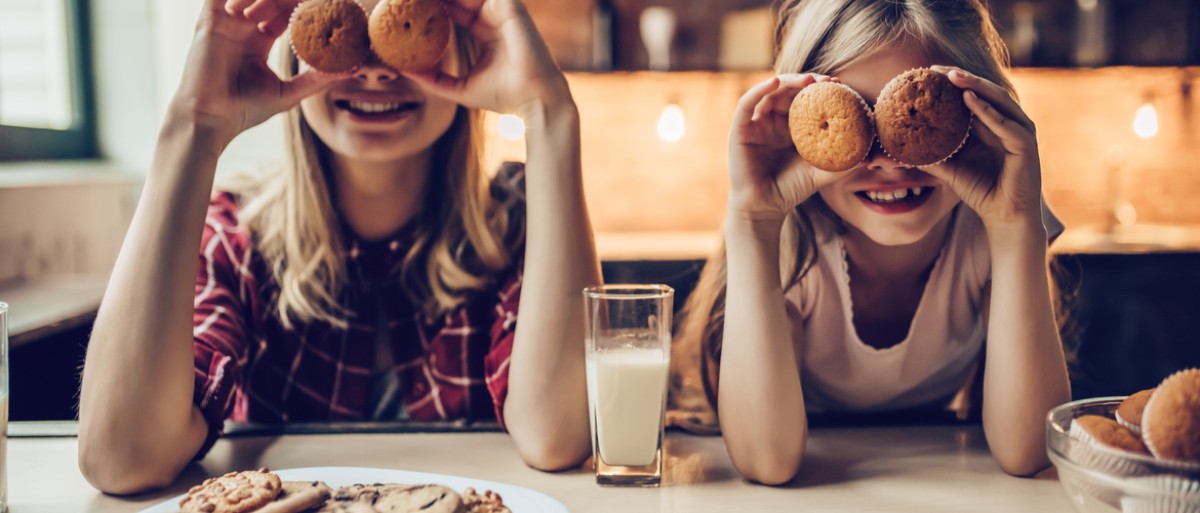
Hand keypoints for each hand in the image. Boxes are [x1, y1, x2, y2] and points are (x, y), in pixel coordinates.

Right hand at [173, 0, 344, 144]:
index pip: (286, 10)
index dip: (305, 6)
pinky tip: (263, 4)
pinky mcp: (211, 19)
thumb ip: (317, 78)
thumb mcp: (289, 93)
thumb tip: (352, 69)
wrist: (211, 118)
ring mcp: (227, 21)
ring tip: (288, 7)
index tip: (330, 7)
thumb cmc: (245, 110)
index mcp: (259, 39)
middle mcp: (244, 26)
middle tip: (314, 3)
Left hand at [401, 0, 572, 115]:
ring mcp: (500, 8)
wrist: (533, 99)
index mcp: (484, 29)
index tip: (403, 9)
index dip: (428, 7)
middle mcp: (492, 15)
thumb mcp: (459, 88)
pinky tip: (428, 0)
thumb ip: (434, 78)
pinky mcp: (507, 5)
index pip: (451, 9)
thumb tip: (405, 71)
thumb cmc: (503, 97)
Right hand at [727, 74, 850, 221]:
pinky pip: (747, 103)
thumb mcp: (821, 171)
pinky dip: (760, 89)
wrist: (765, 207)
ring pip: (769, 91)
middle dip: (807, 81)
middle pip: (788, 90)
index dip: (820, 89)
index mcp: (789, 126)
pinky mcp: (739, 129)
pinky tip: (776, 81)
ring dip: (788, 81)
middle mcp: (771, 120)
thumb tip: (870, 155)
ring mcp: (754, 123)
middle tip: (828, 80)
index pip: (804, 99)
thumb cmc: (791, 189)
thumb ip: (843, 162)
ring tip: (808, 80)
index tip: (840, 85)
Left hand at [921, 66, 1043, 231]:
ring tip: (952, 76)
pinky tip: (969, 99)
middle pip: (985, 91)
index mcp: (993, 124)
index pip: (974, 94)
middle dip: (962, 77)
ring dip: (975, 86)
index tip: (927, 73)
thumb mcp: (949, 169)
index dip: (953, 82)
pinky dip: (987, 111)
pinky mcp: (1026, 145)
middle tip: (936, 69)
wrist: (1002, 217)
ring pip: (998, 100)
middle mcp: (1009, 123)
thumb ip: (930, 157)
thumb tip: (899, 151)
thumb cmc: (980, 191)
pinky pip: (1006, 124)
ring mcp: (1020, 132)